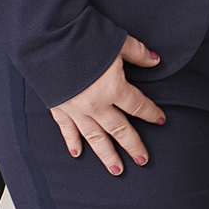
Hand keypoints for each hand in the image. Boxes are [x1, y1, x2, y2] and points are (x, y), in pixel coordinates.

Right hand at [51, 37, 164, 174]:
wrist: (48, 40)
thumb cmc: (84, 39)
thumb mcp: (118, 42)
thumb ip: (138, 54)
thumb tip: (155, 61)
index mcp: (114, 89)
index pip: (138, 105)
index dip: (151, 113)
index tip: (160, 120)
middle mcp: (96, 105)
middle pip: (119, 129)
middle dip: (132, 145)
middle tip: (143, 159)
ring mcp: (76, 109)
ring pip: (95, 137)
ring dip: (107, 155)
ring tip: (117, 170)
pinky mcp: (59, 108)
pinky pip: (67, 130)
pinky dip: (72, 142)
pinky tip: (78, 154)